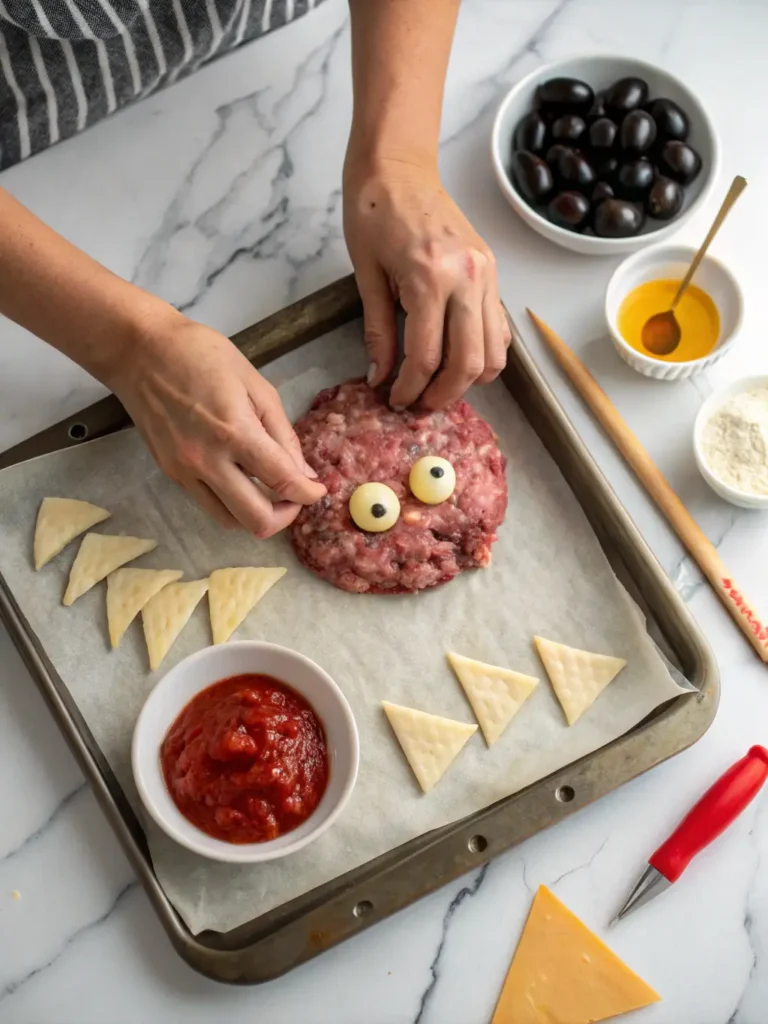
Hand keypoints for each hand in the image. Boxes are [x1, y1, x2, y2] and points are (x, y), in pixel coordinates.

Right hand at [110, 313, 325, 535]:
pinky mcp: (171, 474)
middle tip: (294, 496)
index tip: (318, 491)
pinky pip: (209, 505)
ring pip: (230, 522)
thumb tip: (301, 472)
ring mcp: (185, 472)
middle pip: (256, 520)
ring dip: (257, 516)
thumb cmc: (200, 354)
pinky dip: (232, 504)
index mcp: (234, 432)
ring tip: (270, 493)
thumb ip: (281, 432)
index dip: (309, 494)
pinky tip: (243, 482)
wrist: (139, 351)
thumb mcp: (255, 384)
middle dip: (286, 516)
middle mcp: (207, 461)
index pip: (282, 481)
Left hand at [343, 159, 510, 408]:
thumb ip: (378, 332)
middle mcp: (468, 279)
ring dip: (469, 380)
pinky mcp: (493, 272)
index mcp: (430, 279)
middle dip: (443, 394)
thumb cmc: (374, 213)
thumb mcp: (366, 276)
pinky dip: (485, 353)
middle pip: (468, 363)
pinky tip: (458, 358)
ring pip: (495, 353)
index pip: (426, 357)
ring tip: (439, 386)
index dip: (409, 388)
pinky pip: (500, 328)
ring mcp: (487, 275)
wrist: (399, 166)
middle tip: (419, 404)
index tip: (394, 400)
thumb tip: (380, 378)